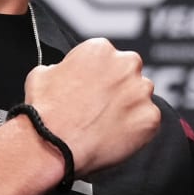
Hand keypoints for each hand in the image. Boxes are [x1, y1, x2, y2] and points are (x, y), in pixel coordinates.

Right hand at [24, 38, 160, 173]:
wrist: (52, 145)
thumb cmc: (45, 111)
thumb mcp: (43, 73)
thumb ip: (64, 67)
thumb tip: (66, 72)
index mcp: (101, 49)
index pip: (109, 58)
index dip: (100, 76)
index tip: (93, 89)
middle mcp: (127, 65)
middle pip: (130, 73)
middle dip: (119, 88)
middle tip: (101, 107)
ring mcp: (141, 92)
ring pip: (141, 97)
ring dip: (129, 107)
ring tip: (105, 124)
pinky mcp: (150, 118)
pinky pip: (148, 122)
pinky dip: (136, 130)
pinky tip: (114, 136)